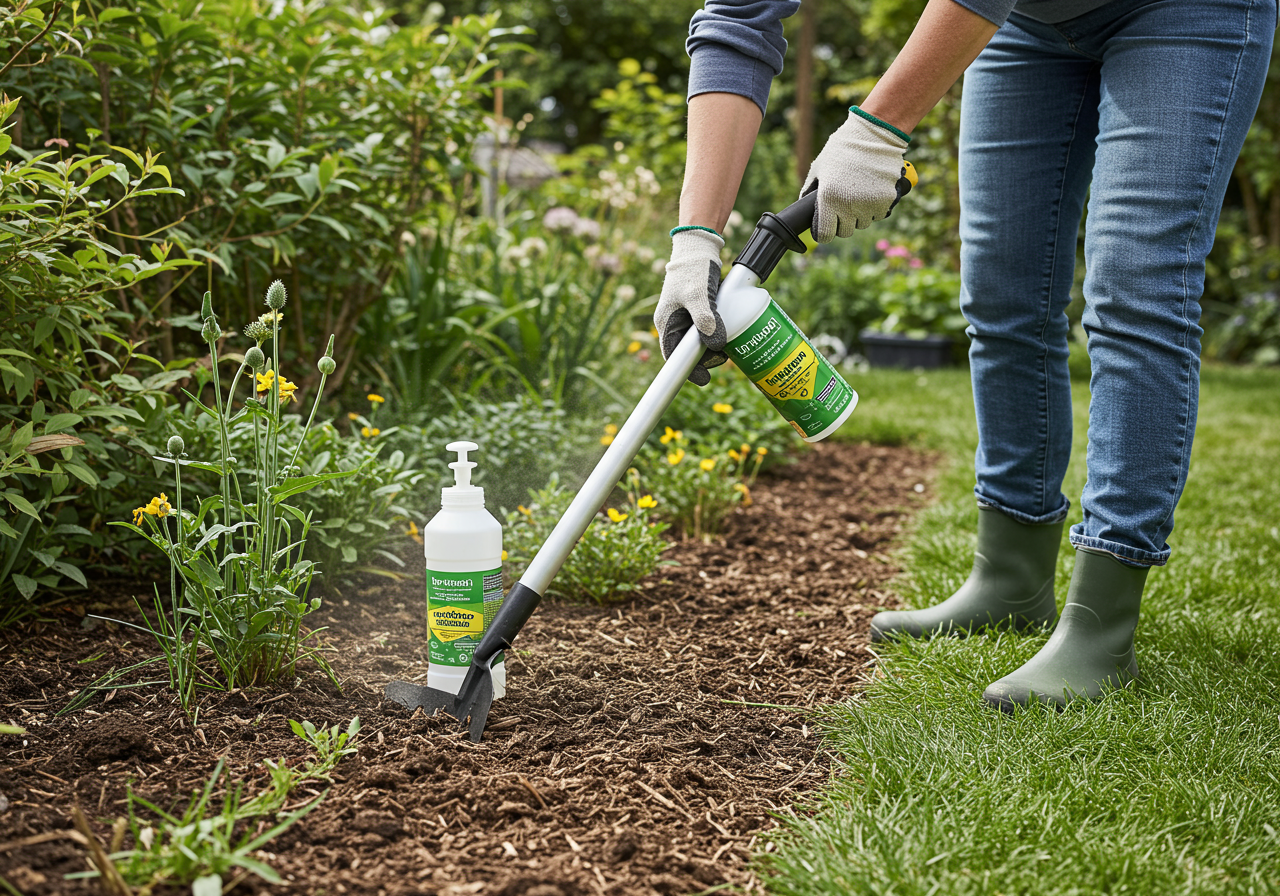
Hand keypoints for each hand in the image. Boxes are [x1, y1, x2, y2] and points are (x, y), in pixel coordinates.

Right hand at [654, 227, 728, 386]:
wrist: (698, 247)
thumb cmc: (693, 269)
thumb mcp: (698, 294)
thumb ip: (705, 318)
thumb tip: (714, 343)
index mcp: (666, 322)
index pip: (673, 355)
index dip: (687, 370)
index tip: (704, 379)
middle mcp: (673, 323)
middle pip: (687, 352)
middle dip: (704, 359)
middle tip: (723, 359)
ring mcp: (685, 318)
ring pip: (697, 343)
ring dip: (712, 348)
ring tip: (727, 348)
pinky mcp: (696, 312)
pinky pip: (705, 331)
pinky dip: (715, 336)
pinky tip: (727, 337)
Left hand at [802, 107, 910, 241]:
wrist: (874, 134)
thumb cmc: (843, 149)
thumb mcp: (819, 167)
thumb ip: (809, 189)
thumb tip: (802, 204)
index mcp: (829, 199)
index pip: (825, 235)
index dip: (824, 232)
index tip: (826, 226)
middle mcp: (849, 206)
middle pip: (845, 232)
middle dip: (842, 222)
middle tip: (843, 206)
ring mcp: (869, 205)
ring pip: (863, 224)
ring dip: (859, 215)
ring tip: (858, 194)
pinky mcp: (887, 200)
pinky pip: (878, 214)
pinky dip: (875, 208)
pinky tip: (871, 192)